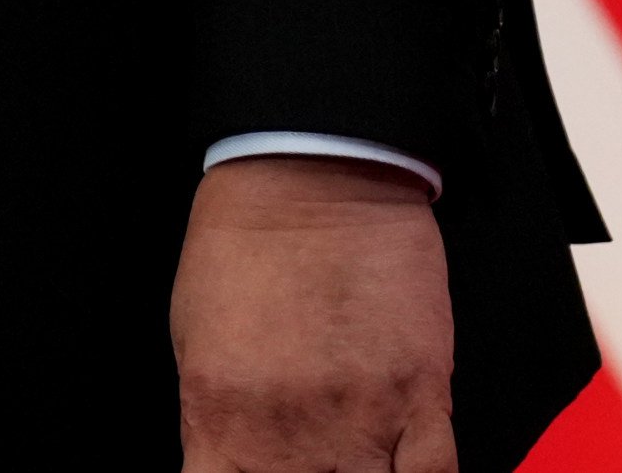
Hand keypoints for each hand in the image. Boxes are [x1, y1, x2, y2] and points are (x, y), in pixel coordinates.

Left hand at [173, 156, 452, 470]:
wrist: (309, 178)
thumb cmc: (242, 247)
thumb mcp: (197, 340)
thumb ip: (221, 423)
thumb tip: (236, 467)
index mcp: (218, 417)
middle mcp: (288, 432)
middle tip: (311, 467)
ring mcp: (361, 421)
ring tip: (353, 466)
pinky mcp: (424, 398)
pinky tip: (404, 470)